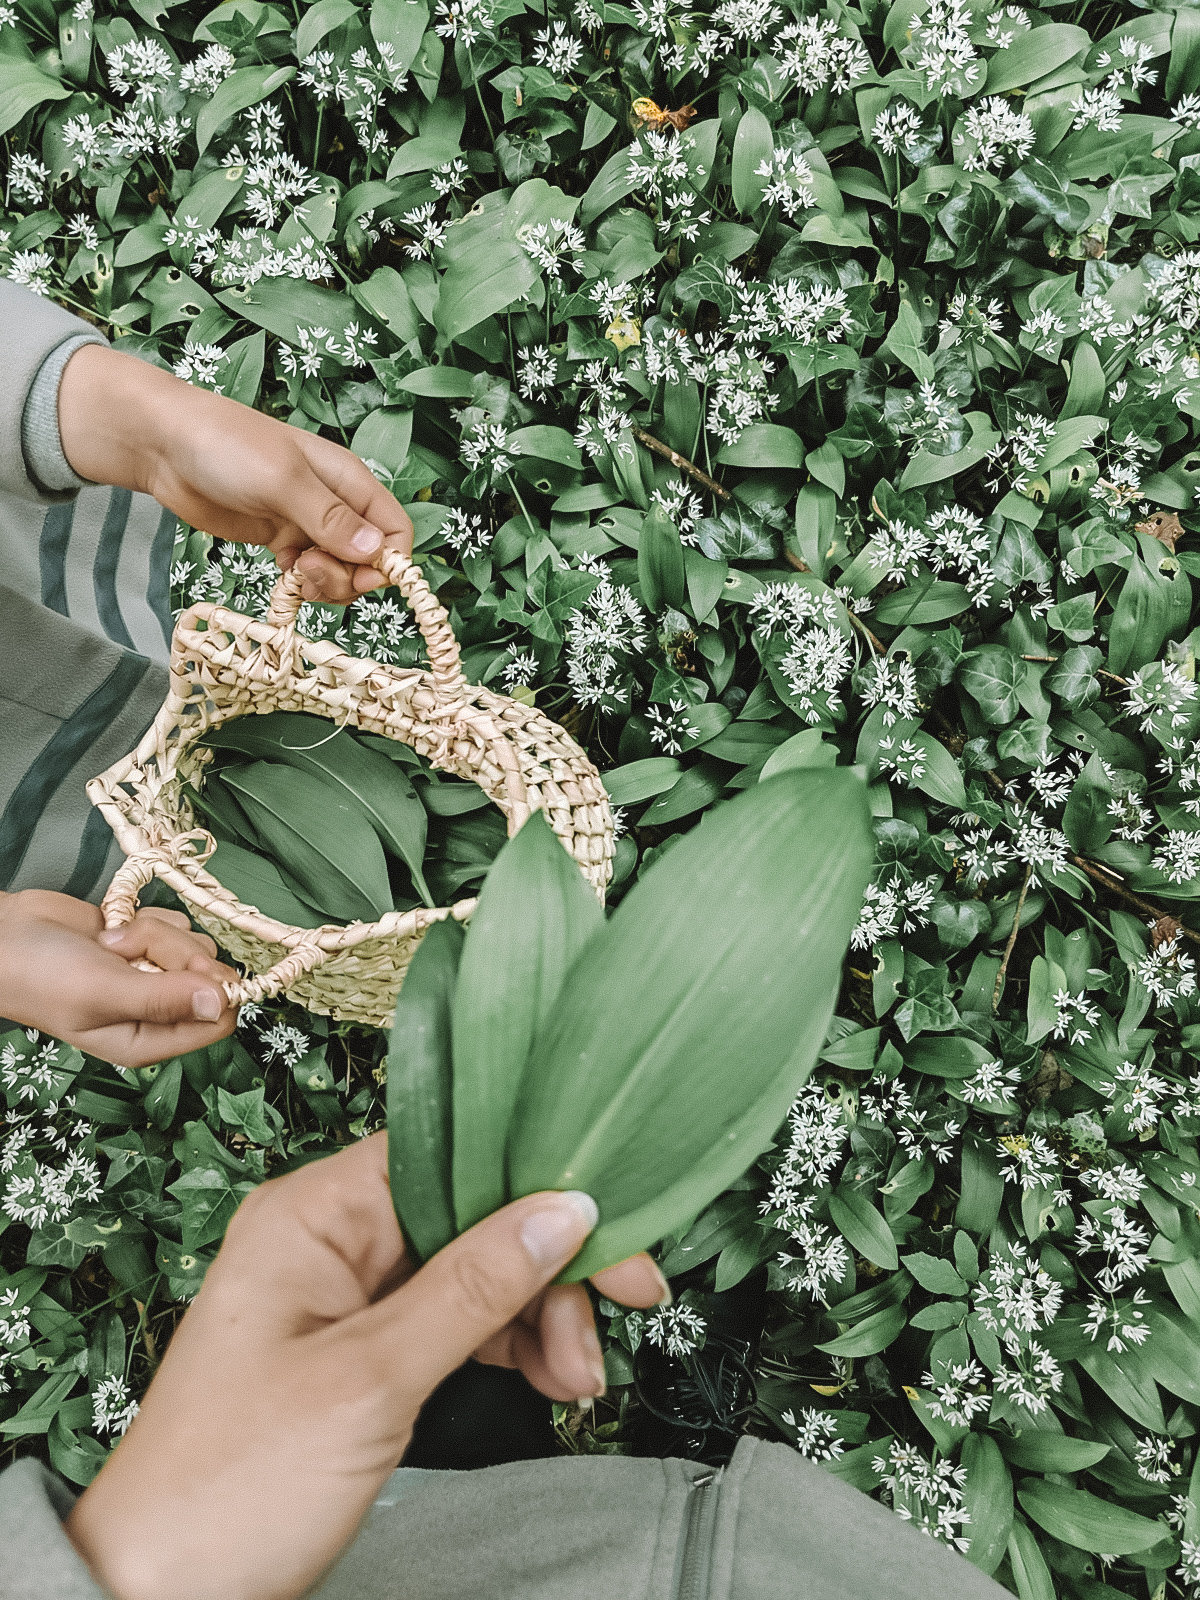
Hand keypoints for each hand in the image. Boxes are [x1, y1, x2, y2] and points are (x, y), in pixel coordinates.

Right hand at [0, 890, 237, 1065]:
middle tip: (125, 953)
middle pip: (209, 974)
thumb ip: (163, 998)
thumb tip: (222, 1003)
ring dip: (152, 934)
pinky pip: (176, 924)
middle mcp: (159, 1011)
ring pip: (192, 944)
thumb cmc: (43, 977)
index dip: (214, 990)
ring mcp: (155, 973)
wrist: (5, 936)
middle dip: (172, 952)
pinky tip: (111, 929)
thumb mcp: (103, 992)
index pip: (218, 1021)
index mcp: (150, 1040)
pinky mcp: (148, 943)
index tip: (188, 968)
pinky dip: (146, 919)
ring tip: (108, 945)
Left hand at [57, 344, 412, 604]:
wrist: (164, 445)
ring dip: (325, 585)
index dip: (388, 562)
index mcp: (348, 480)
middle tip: (309, 573)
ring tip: (292, 572)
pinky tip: (280, 573)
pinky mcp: (280, 540)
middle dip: (348, 578)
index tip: (360, 579)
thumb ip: (330, 519)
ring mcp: (307, 523)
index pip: (394, 530)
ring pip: (340, 571)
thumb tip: (376, 553)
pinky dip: (301, 584)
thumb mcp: (283, 479)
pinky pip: (309, 574)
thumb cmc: (225, 444)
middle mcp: (335, 503)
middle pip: (370, 559)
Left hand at [64, 1133, 667, 1599]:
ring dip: (537, 1314)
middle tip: (623, 1310)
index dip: (533, 1178)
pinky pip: (455, 1320)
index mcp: (313, 1213)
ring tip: (577, 1375)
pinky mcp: (363, 1350)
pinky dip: (507, 1346)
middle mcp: (331, 1237)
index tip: (610, 1222)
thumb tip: (564, 1208)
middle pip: (470, 1212)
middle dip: (547, 1263)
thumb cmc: (236, 1484)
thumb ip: (474, 1287)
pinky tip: (550, 1377)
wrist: (161, 1597)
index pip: (445, 1153)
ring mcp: (348, 1295)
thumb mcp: (371, 1379)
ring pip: (474, 1269)